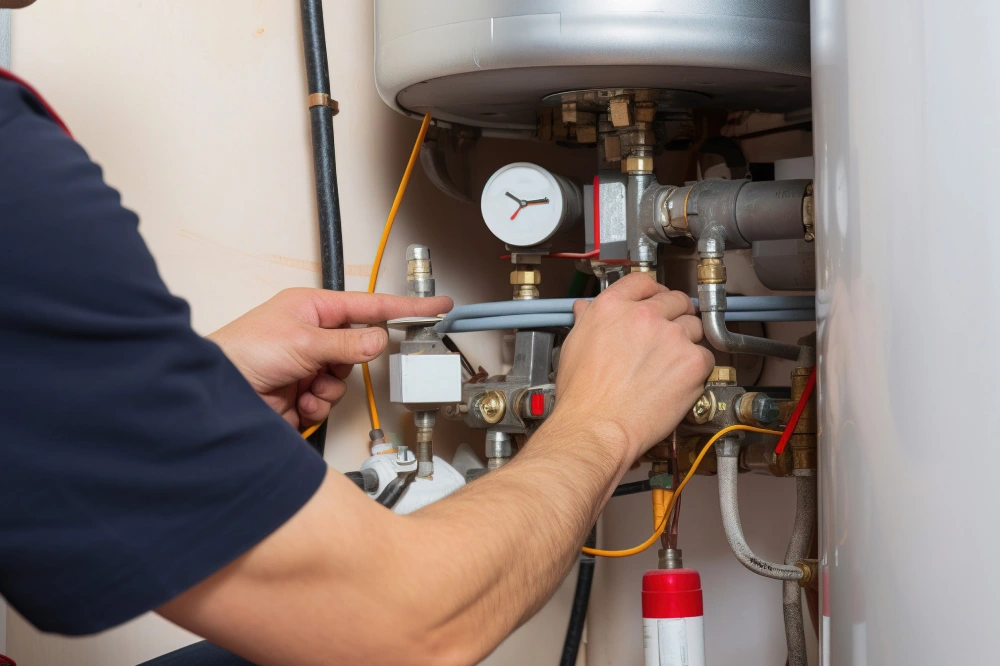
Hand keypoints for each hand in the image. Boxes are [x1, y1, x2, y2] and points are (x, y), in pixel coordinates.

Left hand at [208, 288, 451, 428]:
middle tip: (330, 364)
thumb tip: (379, 339)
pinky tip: (298, 401)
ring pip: (347, 378)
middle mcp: (312, 334)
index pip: (369, 305)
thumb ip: (348, 343)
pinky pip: (331, 399)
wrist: (216, 394)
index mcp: (312, 308)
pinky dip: (318, 404)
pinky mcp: (304, 393)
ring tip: (305, 384)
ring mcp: (309, 365)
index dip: (404, 307)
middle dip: (347, 362)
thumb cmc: (242, 352)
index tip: (435, 307)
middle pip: (359, 348)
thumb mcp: (303, 341)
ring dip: (329, 387)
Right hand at [554, 274, 714, 460]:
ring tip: (670, 363)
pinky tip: (677, 381)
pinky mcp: (692, 362)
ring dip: (687, 341)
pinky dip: (696, 369)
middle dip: (675, 314)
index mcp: (612, 307)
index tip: (657, 301)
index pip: (644, 281)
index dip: (653, 292)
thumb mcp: (573, 347)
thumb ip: (586, 321)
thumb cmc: (582, 396)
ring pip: (694, 327)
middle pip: (675, 300)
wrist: (597, 428)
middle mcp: (644, 315)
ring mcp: (671, 337)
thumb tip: (585, 309)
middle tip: (668, 336)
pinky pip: (706, 357)